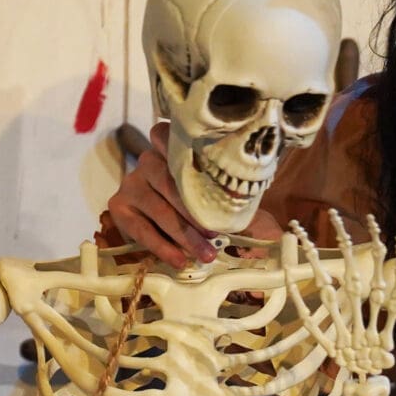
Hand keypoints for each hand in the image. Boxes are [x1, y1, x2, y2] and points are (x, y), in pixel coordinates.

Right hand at [101, 123, 282, 268]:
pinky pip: (142, 229)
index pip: (177, 136)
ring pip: (158, 208)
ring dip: (183, 234)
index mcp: (174, 149)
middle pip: (169, 180)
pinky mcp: (119, 208)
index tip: (207, 164)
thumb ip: (237, 202)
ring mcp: (131, 183)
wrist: (168, 227)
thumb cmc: (202, 208)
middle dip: (194, 211)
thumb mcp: (221, 199)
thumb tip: (275, 229)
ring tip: (205, 255)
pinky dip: (163, 247)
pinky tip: (180, 260)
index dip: (188, 147)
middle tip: (217, 234)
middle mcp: (148, 160)